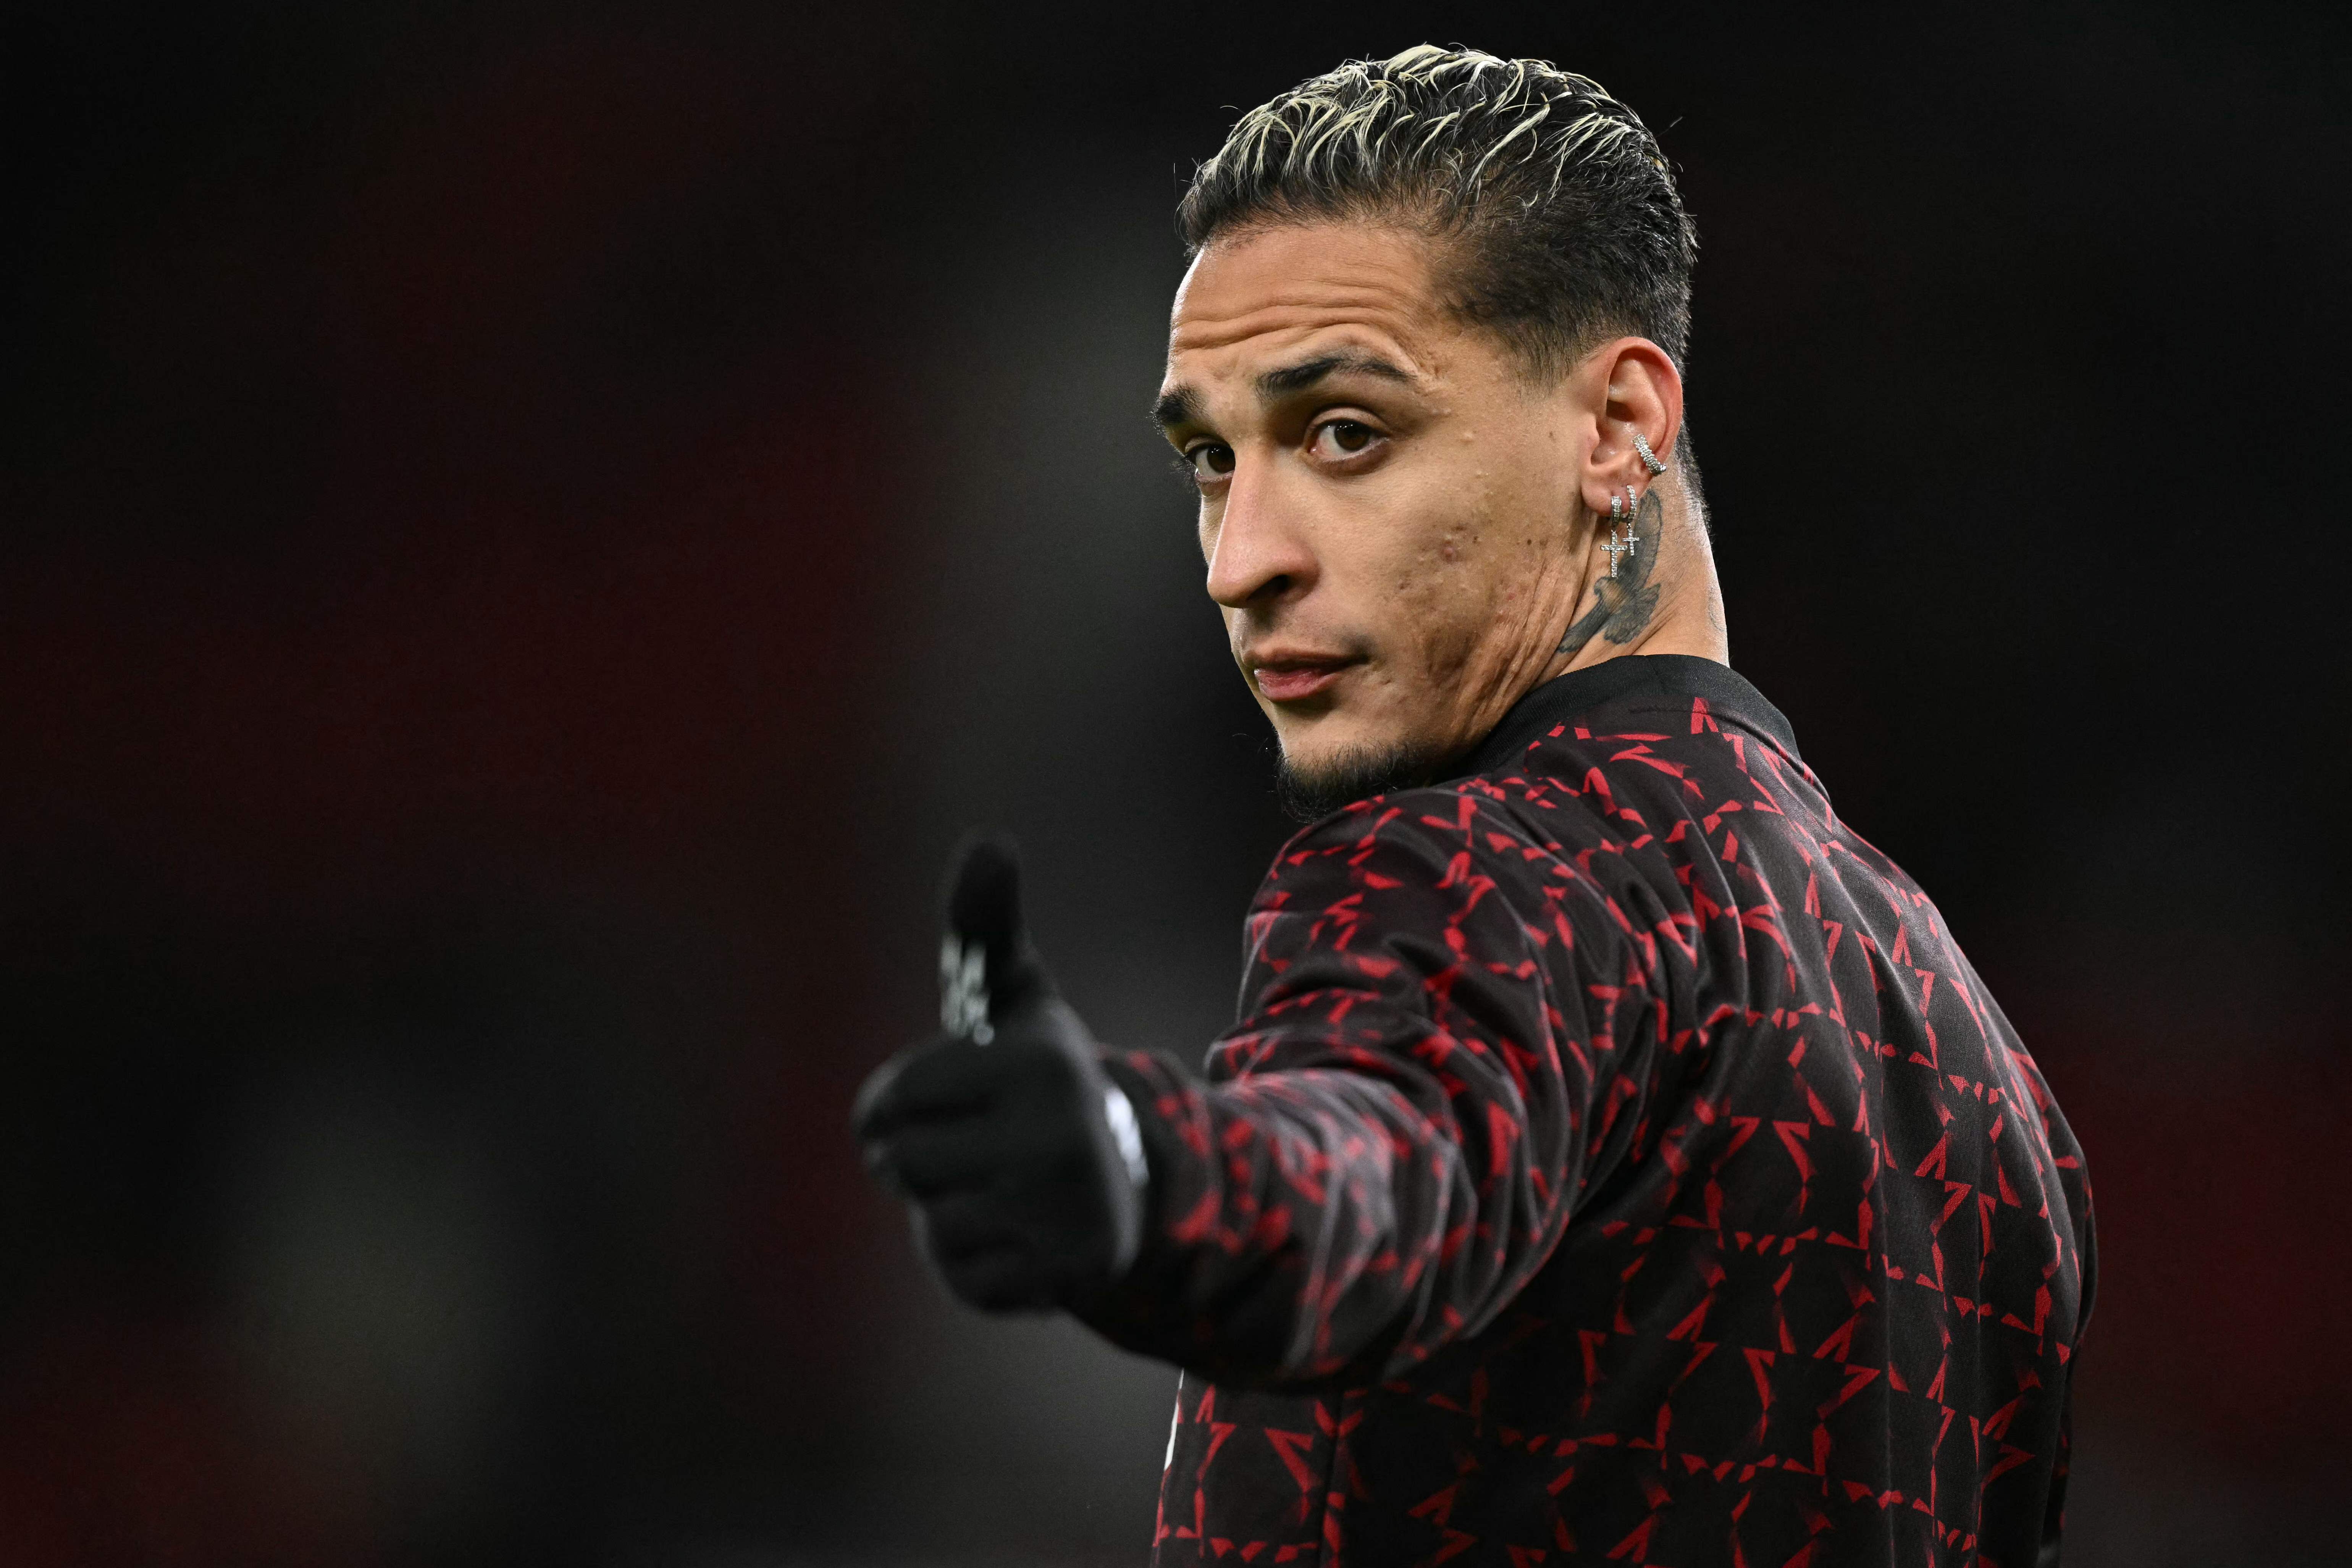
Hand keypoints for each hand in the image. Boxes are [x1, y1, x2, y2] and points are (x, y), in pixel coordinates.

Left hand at [851, 833, 1147, 1311]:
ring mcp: (1065, 1212)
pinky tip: (1020, 1233)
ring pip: (931, 1223)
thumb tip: (991, 841)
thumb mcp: (1011, 997)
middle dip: (923, 1159)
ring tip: (1003, 1186)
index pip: (884, 1106)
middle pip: (900, 1166)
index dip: (892, 1108)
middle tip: (982, 1144)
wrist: (1128, 1175)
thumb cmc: (1036, 1079)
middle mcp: (1060, 1136)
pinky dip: (977, 1262)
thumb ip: (984, 923)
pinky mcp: (1065, 1276)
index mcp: (1039, 1063)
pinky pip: (962, 1277)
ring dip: (949, 1209)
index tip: (949, 1098)